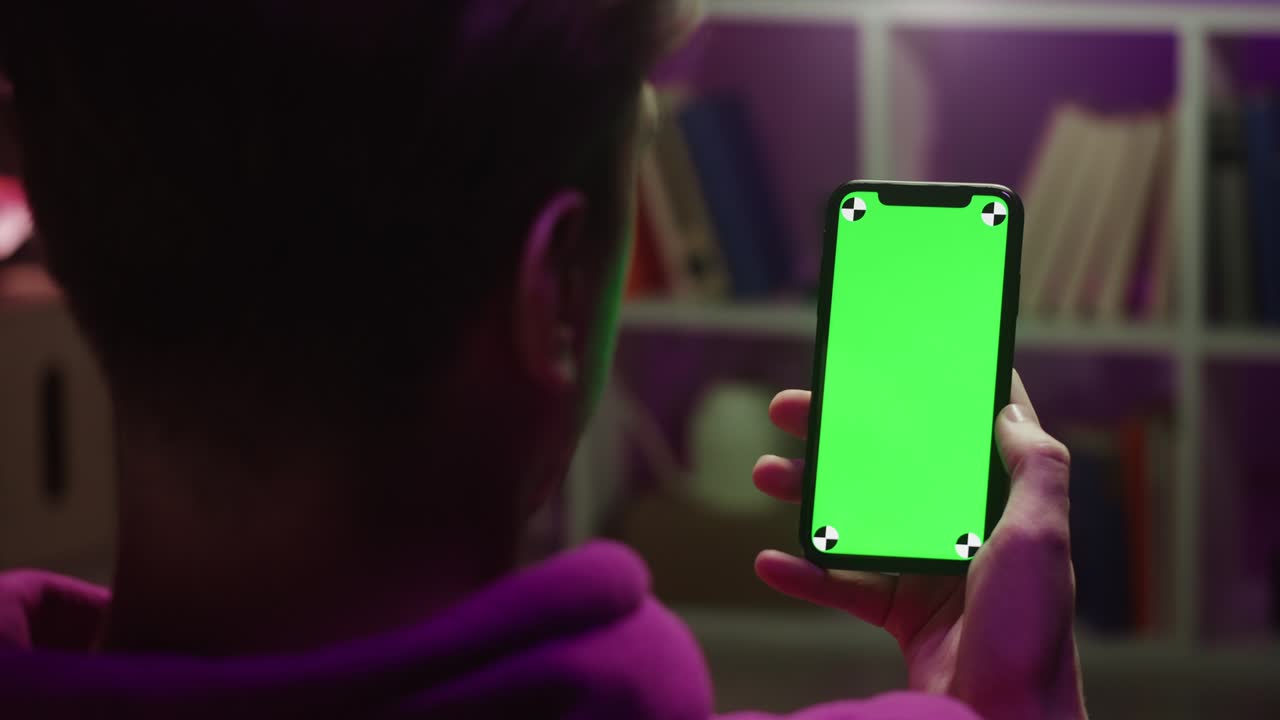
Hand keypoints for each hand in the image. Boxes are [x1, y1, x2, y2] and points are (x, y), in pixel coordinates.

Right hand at [753, 371, 1085, 719]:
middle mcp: (961, 530)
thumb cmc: (1031, 633)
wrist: (1002, 717)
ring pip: (857, 518)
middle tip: (790, 409)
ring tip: (764, 474)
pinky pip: (842, 585)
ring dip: (807, 495)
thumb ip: (1035, 469)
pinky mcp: (900, 614)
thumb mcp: (1041, 539)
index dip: (930, 392)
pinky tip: (769, 561)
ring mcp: (927, 571)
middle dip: (837, 436)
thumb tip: (1009, 408)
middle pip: (890, 467)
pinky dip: (805, 574)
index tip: (892, 359)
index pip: (963, 433)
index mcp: (998, 505)